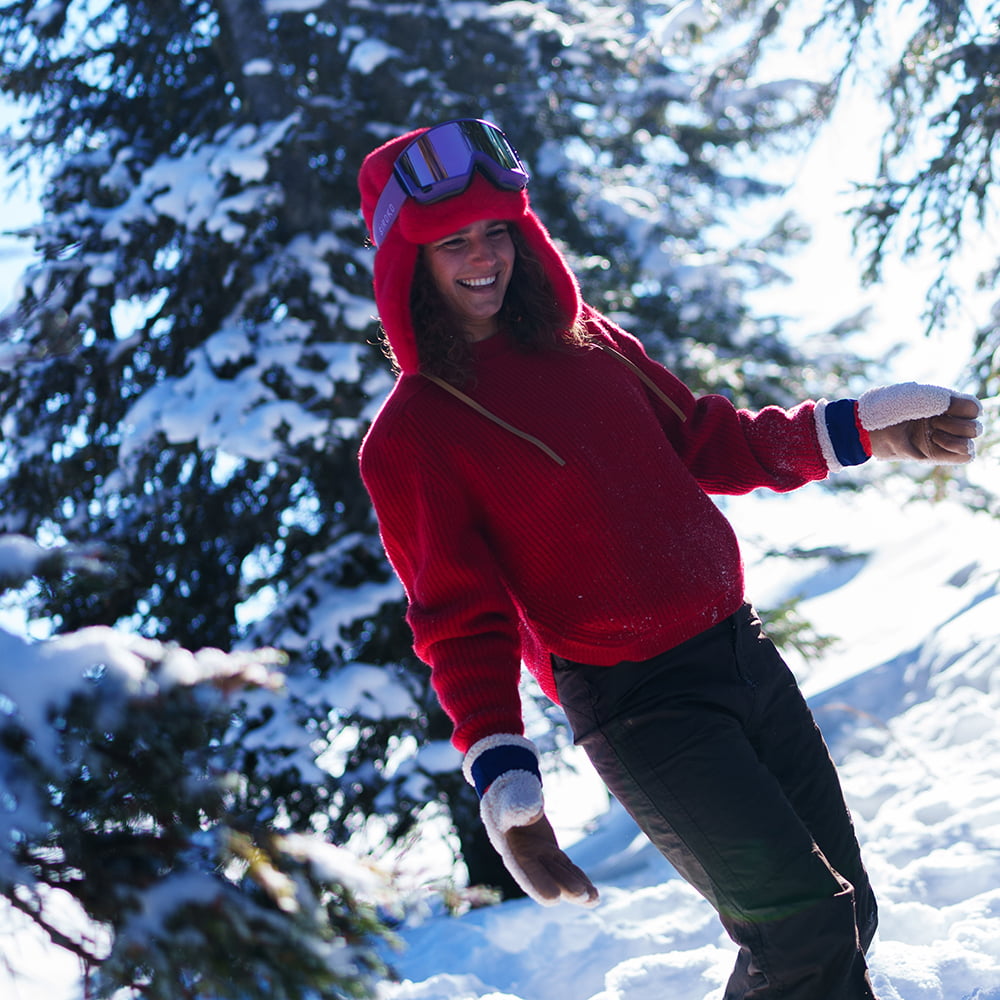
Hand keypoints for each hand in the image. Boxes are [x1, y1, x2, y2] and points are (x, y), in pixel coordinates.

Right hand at [464, 734, 598, 907]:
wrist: (511, 793)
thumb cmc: (507, 794)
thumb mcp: (510, 798)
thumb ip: (520, 805)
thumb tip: (535, 811)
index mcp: (512, 850)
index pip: (525, 871)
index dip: (539, 883)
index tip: (554, 897)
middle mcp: (527, 859)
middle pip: (548, 878)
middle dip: (564, 886)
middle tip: (581, 894)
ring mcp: (542, 858)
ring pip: (561, 877)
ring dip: (577, 888)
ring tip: (594, 899)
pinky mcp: (552, 854)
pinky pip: (568, 869)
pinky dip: (580, 879)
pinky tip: (593, 894)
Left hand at [860, 384, 981, 463]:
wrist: (870, 429)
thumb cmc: (888, 409)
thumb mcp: (913, 397)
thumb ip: (939, 399)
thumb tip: (959, 408)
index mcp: (943, 404)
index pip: (974, 407)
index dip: (965, 407)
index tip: (944, 406)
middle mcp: (947, 421)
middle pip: (975, 424)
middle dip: (956, 422)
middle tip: (931, 421)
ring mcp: (943, 438)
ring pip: (972, 438)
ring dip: (955, 434)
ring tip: (931, 432)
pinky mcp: (937, 455)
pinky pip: (966, 455)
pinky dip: (956, 448)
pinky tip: (935, 442)